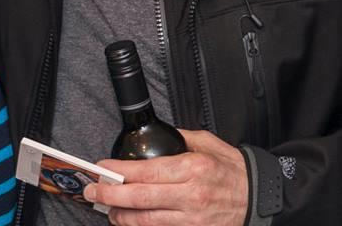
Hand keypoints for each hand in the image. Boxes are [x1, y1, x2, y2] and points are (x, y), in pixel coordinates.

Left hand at [84, 129, 248, 225]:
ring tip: (107, 211)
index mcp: (191, 168)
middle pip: (140, 199)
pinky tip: (131, 222)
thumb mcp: (206, 142)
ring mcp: (192, 219)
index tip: (101, 170)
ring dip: (122, 217)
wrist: (260, 198)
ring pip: (147, 222)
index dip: (118, 173)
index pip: (145, 172)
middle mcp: (190, 195)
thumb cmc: (233, 169)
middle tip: (92, 193)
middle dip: (110, 197)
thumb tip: (154, 135)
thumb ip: (178, 138)